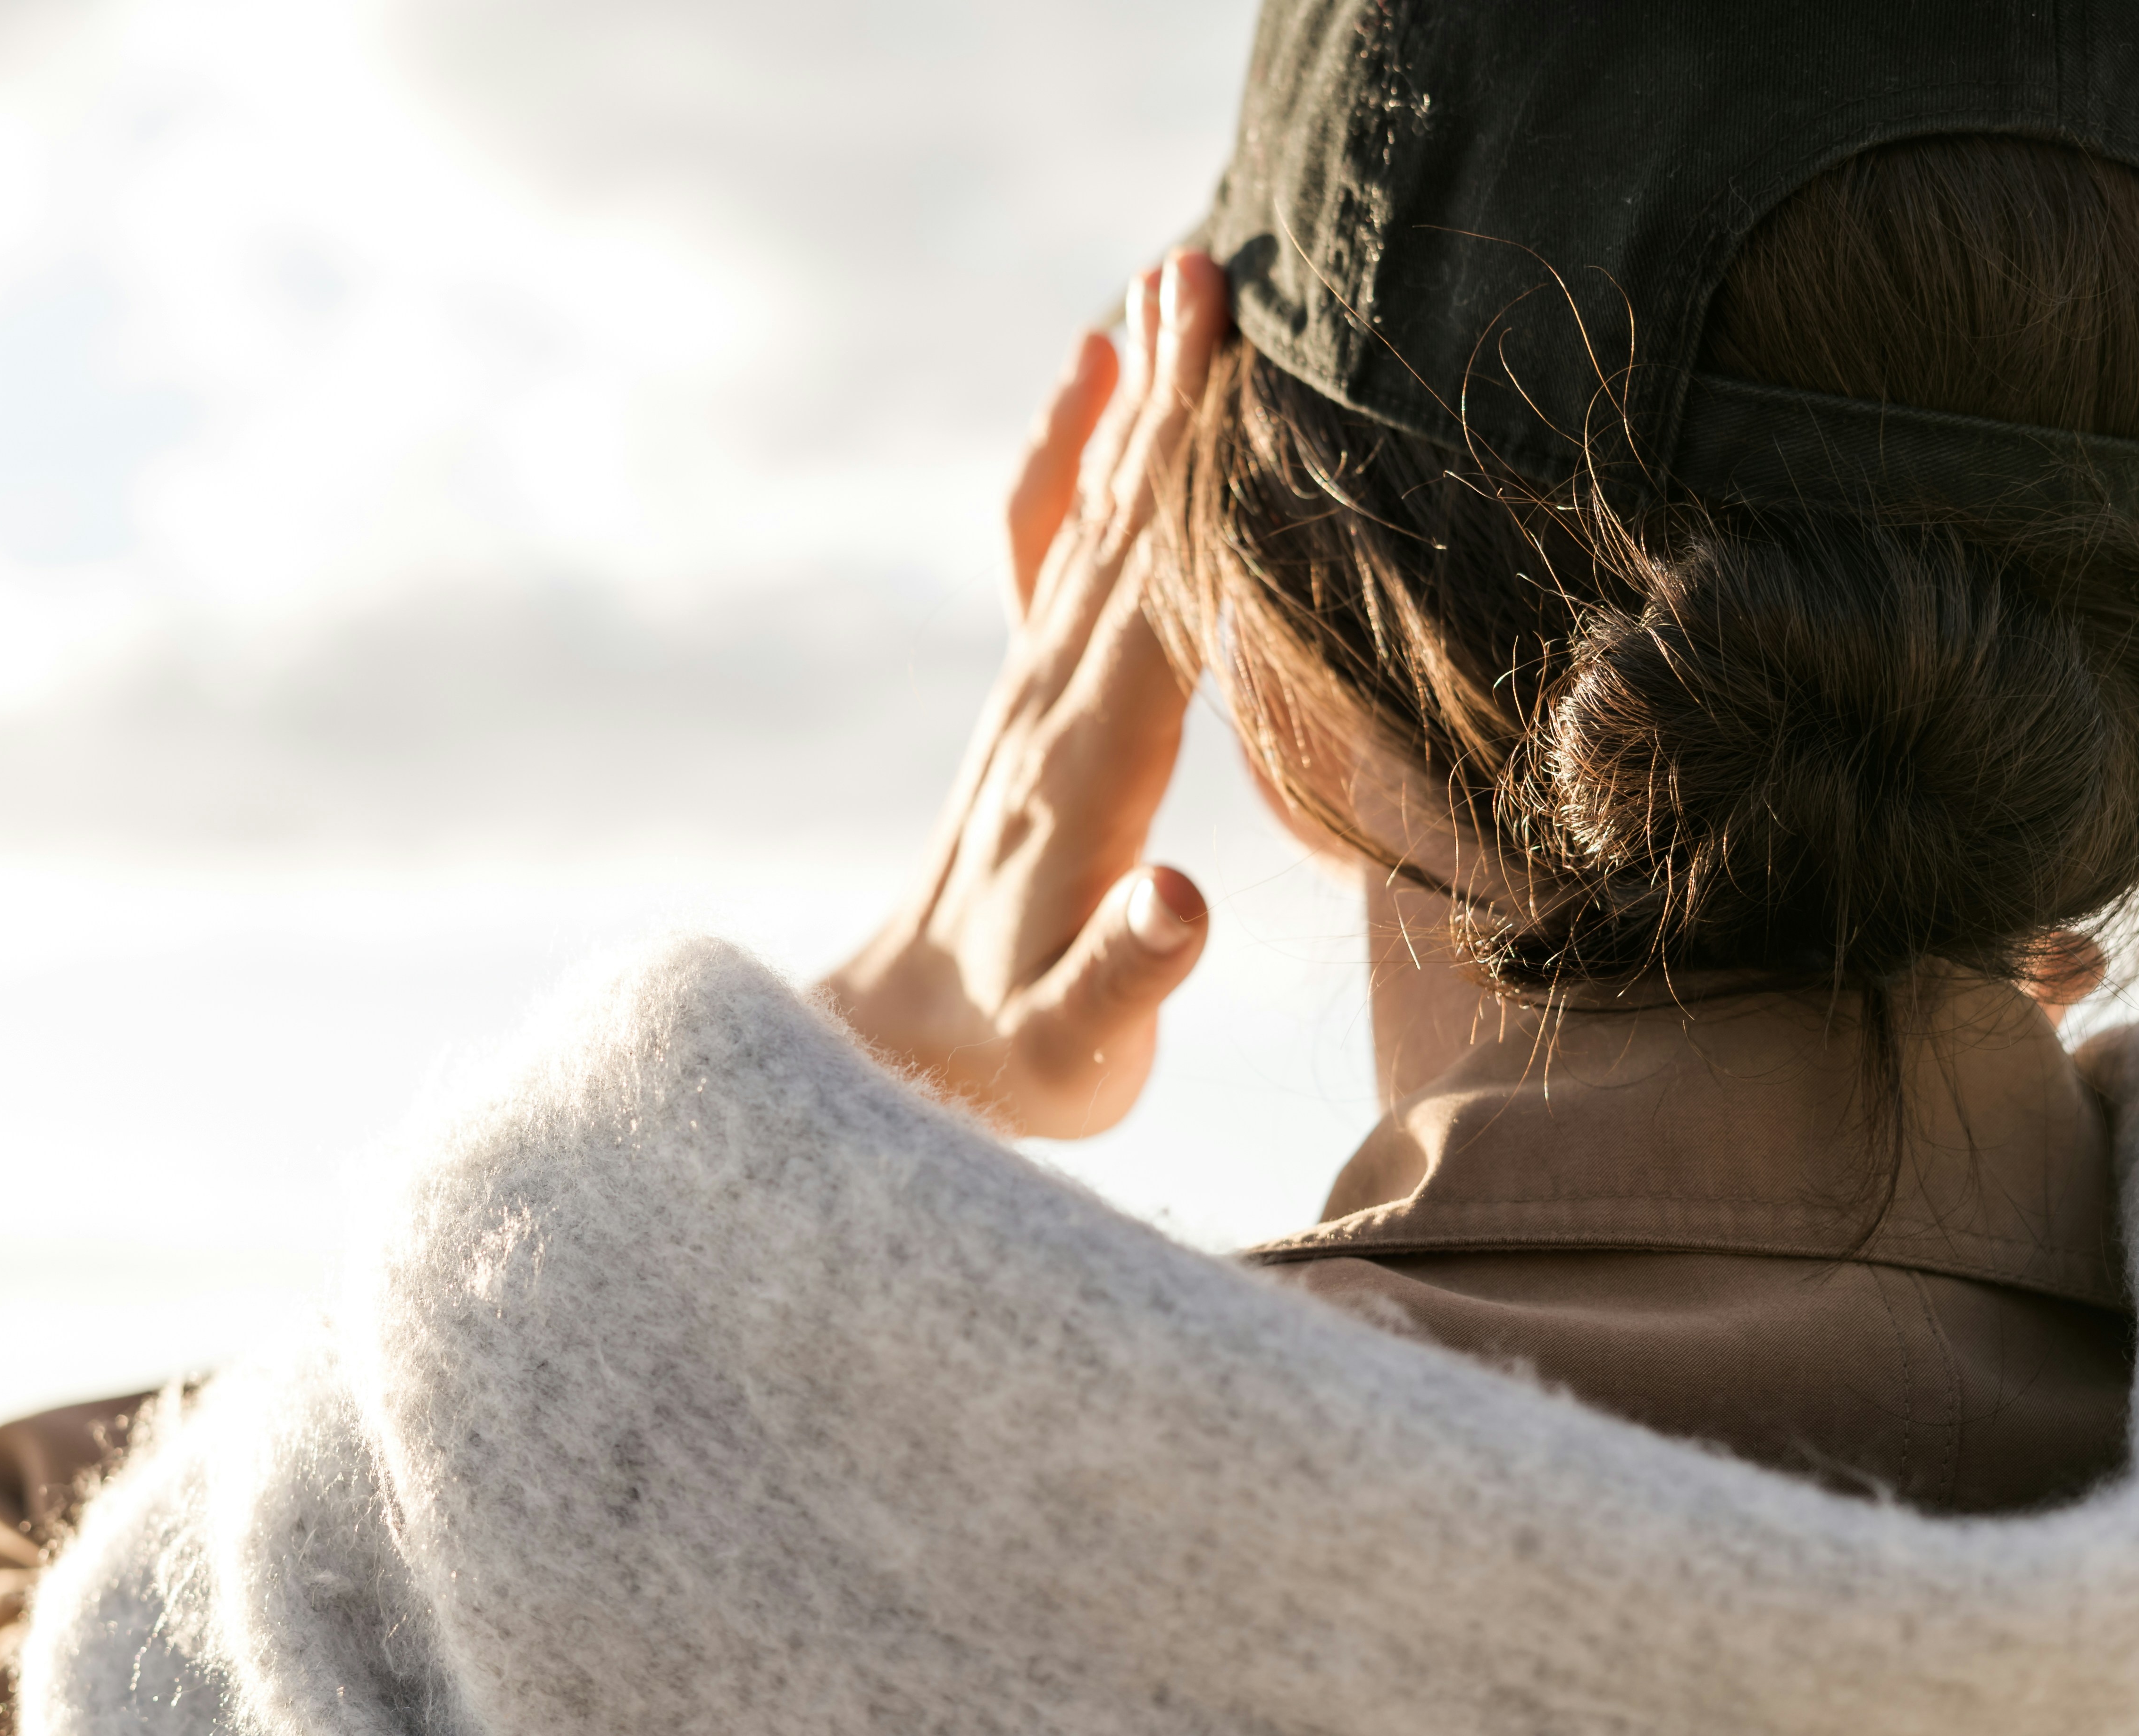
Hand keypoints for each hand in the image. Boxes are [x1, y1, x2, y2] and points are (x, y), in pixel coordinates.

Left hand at [820, 250, 1223, 1136]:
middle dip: (1163, 407)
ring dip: (1127, 409)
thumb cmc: (1013, 1067)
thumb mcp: (1075, 1052)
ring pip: (1085, 529)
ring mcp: (1027, 702)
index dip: (1194, 495)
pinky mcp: (1024, 708)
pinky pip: (1042, 560)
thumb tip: (1185, 901)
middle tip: (1205, 265)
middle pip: (1116, 538)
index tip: (1234, 378)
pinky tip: (1085, 385)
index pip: (1151, 610)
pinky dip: (1065, 465)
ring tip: (1162, 284)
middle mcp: (1044, 716)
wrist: (904, 1064)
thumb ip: (1126, 979)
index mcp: (1079, 781)